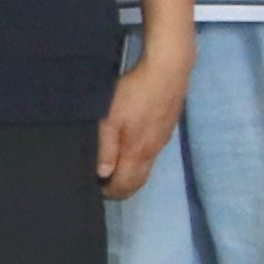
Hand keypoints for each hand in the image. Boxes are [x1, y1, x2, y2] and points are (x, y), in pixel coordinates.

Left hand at [101, 37, 190, 199]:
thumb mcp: (109, 118)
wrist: (168, 71)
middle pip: (138, 181)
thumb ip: (105, 147)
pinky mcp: (166, 128)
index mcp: (138, 153)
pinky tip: (128, 147)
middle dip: (120, 187)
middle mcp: (153, 152)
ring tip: (111, 166)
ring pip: (145, 167)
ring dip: (130, 173)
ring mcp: (162, 140)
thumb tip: (103, 173)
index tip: (95, 189)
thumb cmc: (134, 93)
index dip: (110, 192)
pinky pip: (151, 153)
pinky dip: (138, 160)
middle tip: (102, 182)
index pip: (126, 186)